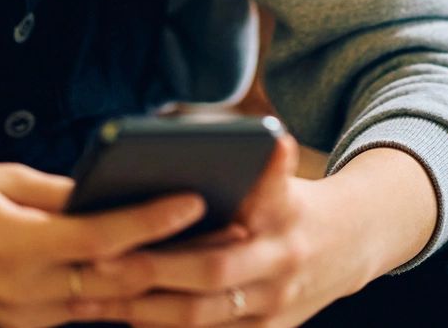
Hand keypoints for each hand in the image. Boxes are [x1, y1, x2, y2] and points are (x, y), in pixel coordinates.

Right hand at [0, 159, 204, 327]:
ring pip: (104, 306)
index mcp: (13, 249)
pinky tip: (156, 275)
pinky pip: (81, 313)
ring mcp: (18, 319)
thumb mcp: (1, 178)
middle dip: (173, 262)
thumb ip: (62, 192)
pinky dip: (119, 295)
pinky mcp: (17, 326)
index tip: (194, 198)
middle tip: (225, 237)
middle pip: (113, 282)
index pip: (100, 238)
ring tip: (206, 255)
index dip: (151, 220)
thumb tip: (118, 191)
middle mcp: (18, 295)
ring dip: (156, 284)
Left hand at [64, 139, 428, 325]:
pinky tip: (126, 317)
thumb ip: (264, 168)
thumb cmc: (298, 205)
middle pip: (212, 271)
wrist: (352, 247)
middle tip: (100, 261)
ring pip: (201, 318)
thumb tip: (244, 138)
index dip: (217, 203)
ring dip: (145, 309)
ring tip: (95, 296)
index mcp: (287, 214)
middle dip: (153, 269)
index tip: (153, 213)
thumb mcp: (288, 179)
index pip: (262, 196)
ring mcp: (274, 307)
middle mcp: (283, 263)